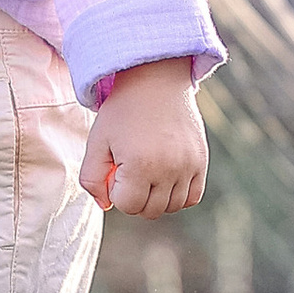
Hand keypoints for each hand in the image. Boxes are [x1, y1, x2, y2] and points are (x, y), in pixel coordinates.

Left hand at [83, 57, 206, 217]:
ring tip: (147, 169)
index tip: (116, 167)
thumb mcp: (97, 141)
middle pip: (150, 211)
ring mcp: (189, 167)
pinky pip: (192, 197)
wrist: (156, 81)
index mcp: (140, 165)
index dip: (116, 191)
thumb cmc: (122, 111)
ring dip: (156, 197)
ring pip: (171, 206)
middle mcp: (169, 169)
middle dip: (135, 197)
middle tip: (130, 168)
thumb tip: (106, 205)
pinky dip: (178, 194)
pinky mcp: (201, 162)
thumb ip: (92, 178)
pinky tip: (165, 175)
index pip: (128, 206)